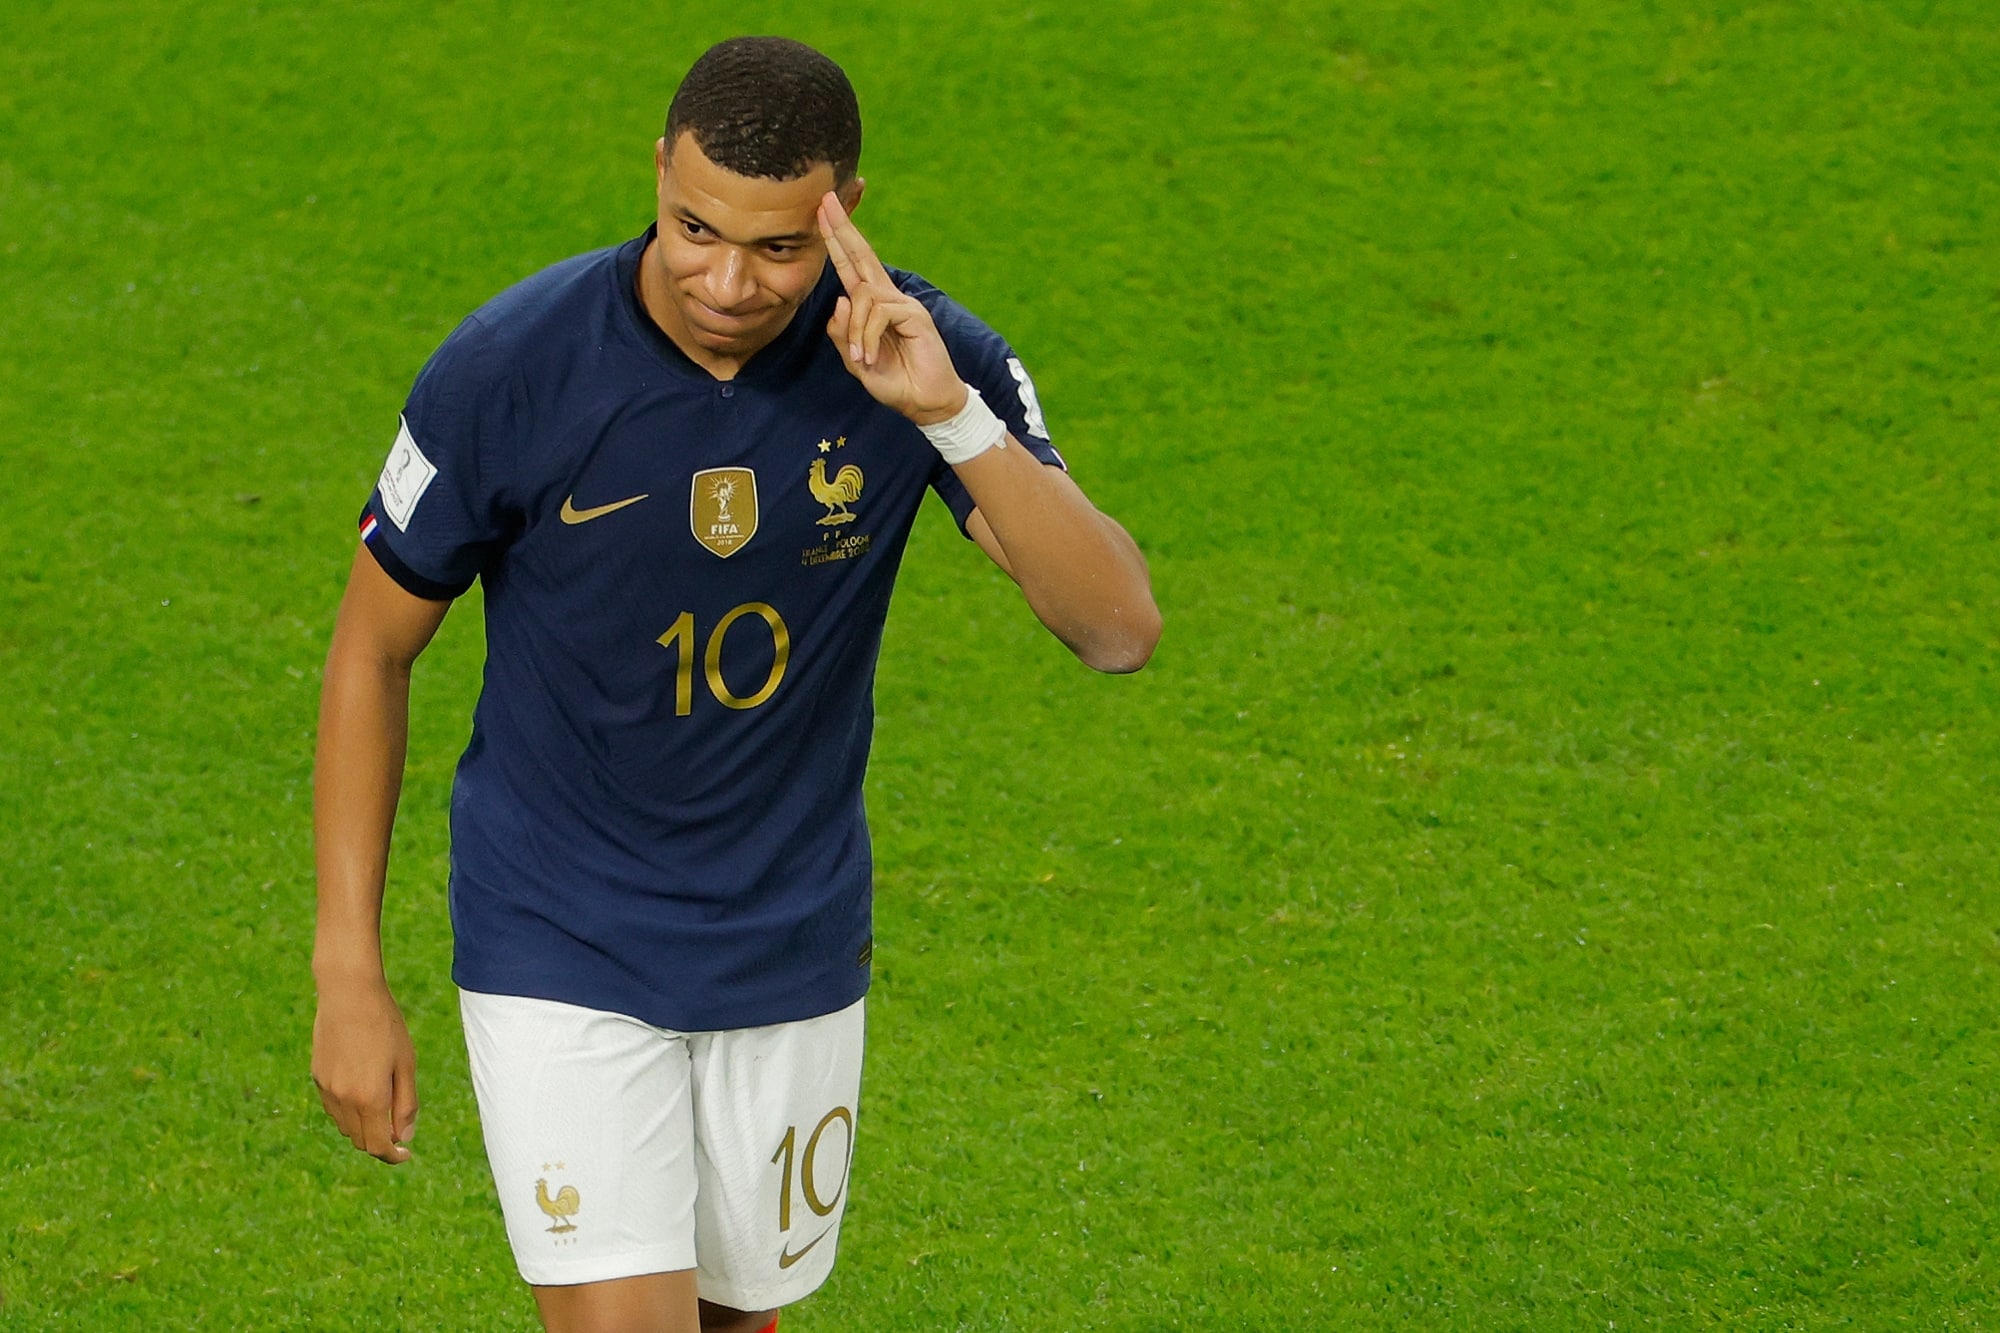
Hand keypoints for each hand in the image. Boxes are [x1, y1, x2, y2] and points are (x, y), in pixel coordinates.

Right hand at [311, 977, 418, 1163]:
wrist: (348, 995)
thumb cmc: (385, 1026)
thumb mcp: (406, 1064)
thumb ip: (406, 1104)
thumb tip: (403, 1138)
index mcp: (369, 1099)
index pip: (378, 1146)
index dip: (393, 1156)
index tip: (405, 1154)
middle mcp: (343, 1100)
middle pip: (361, 1140)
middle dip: (380, 1142)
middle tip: (399, 1129)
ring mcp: (327, 1089)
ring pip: (345, 1126)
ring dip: (364, 1127)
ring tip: (384, 1106)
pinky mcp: (317, 1077)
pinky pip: (333, 1108)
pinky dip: (349, 1112)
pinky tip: (364, 1091)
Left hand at [817, 193, 968, 424]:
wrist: (924, 402)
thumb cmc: (894, 381)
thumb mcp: (855, 361)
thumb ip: (842, 333)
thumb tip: (839, 300)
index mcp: (872, 307)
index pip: (851, 267)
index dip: (837, 241)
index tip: (823, 213)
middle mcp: (888, 299)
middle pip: (862, 256)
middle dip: (842, 229)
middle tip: (826, 202)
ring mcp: (903, 304)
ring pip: (862, 297)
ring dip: (855, 330)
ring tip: (861, 358)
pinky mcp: (914, 314)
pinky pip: (878, 314)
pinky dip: (868, 338)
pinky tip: (871, 357)